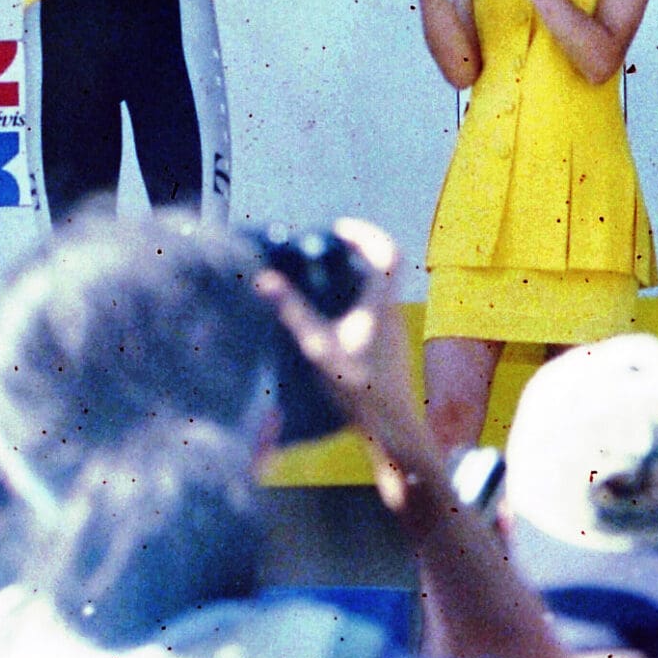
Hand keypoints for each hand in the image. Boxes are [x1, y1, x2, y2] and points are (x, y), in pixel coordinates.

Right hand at [256, 220, 427, 470]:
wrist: (391, 427)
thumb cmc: (359, 386)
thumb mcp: (319, 346)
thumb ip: (292, 312)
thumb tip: (265, 280)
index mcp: (381, 304)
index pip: (388, 253)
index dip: (366, 235)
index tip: (339, 230)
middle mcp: (391, 312)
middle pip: (381, 268)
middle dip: (354, 254)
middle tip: (323, 250)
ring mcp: (392, 330)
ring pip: (377, 291)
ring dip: (352, 279)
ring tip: (319, 279)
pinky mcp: (387, 347)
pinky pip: (373, 310)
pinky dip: (353, 302)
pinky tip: (328, 317)